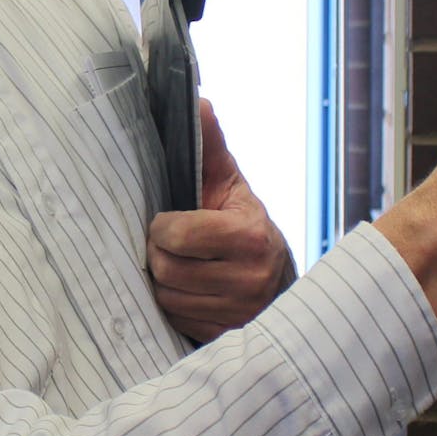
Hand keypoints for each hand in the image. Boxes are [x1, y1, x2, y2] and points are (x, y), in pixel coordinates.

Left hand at [147, 99, 295, 341]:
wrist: (277, 279)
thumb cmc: (245, 224)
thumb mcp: (232, 185)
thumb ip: (212, 147)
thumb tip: (198, 101)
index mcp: (251, 236)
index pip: (180, 234)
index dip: (163, 226)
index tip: (166, 220)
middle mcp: (250, 278)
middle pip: (167, 268)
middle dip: (159, 252)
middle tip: (169, 242)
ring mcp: (239, 311)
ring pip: (167, 297)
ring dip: (164, 279)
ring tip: (179, 263)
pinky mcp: (227, 334)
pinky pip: (177, 320)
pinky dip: (174, 304)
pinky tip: (188, 288)